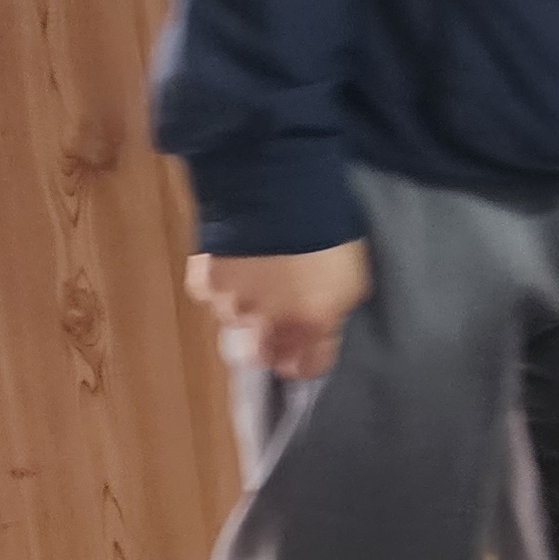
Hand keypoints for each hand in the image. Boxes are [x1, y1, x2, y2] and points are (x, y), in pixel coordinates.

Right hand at [186, 241, 370, 381]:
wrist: (282, 193)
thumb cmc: (330, 231)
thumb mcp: (352, 278)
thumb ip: (334, 310)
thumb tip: (324, 322)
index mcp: (310, 328)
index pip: (305, 367)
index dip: (305, 358)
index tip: (305, 348)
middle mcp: (269, 328)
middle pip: (261, 356)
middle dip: (267, 345)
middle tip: (274, 320)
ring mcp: (233, 307)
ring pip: (233, 323)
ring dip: (242, 307)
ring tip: (254, 276)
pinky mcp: (206, 282)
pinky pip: (208, 292)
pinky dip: (217, 280)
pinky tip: (230, 259)